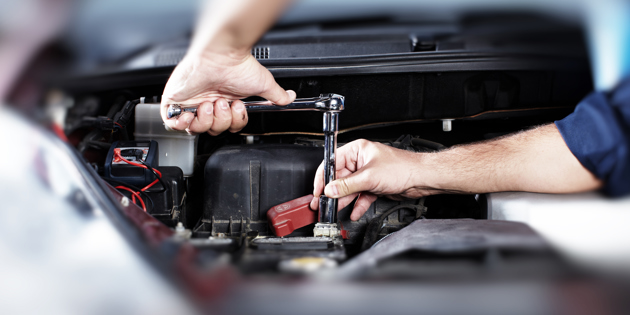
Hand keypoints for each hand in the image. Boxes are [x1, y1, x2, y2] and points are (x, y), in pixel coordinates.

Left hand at [160, 52, 295, 134]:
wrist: (220, 55)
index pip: (228, 127)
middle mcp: (208, 103)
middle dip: (220, 121)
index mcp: (225, 102)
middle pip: (212, 130)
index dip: (233, 123)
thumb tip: (290, 98)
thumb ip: (277, 95)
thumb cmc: (238, 65)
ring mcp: (191, 103)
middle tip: (223, 103)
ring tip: (209, 103)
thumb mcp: (263, 84)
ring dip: (205, 120)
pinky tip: (192, 113)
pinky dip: (183, 124)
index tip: (237, 108)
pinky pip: (173, 124)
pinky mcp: (174, 101)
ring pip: (195, 129)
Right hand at [310, 139, 429, 220]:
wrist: (421, 179)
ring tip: (334, 210)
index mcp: (357, 150)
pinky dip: (357, 205)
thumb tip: (331, 189)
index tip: (318, 190)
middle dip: (333, 192)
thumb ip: (347, 185)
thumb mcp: (369, 177)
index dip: (323, 177)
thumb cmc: (402, 168)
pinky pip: (360, 196)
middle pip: (340, 178)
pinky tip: (353, 213)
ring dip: (343, 200)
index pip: (332, 162)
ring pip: (349, 189)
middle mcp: (360, 161)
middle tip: (323, 203)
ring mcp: (367, 174)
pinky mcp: (373, 185)